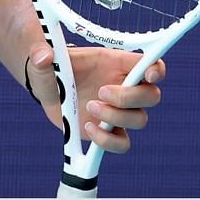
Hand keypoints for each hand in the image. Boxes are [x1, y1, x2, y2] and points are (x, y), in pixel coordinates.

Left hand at [26, 43, 167, 153]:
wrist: (48, 88)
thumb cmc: (53, 69)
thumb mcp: (45, 59)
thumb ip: (42, 55)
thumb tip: (42, 58)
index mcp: (117, 64)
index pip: (150, 65)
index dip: (157, 69)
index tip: (150, 75)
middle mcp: (124, 87)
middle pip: (151, 96)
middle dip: (129, 98)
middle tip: (101, 93)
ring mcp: (118, 111)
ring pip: (140, 120)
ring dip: (115, 118)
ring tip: (88, 108)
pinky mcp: (109, 131)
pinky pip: (122, 144)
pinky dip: (107, 141)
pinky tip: (87, 128)